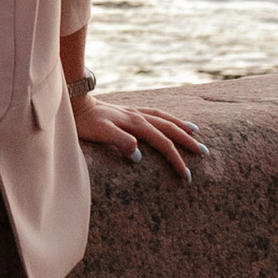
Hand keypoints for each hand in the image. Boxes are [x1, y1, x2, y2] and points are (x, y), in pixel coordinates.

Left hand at [73, 93, 205, 178]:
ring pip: (164, 118)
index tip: (187, 176)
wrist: (73, 101)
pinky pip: (154, 113)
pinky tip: (167, 120)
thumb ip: (120, 141)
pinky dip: (166, 117)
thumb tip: (139, 154)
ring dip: (181, 126)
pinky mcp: (127, 111)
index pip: (163, 144)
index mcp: (136, 124)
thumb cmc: (85, 121)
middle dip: (188, 142)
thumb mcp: (100, 133)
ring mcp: (134, 112)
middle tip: (204, 153)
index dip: (177, 160)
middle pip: (170, 129)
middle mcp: (139, 116)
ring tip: (195, 132)